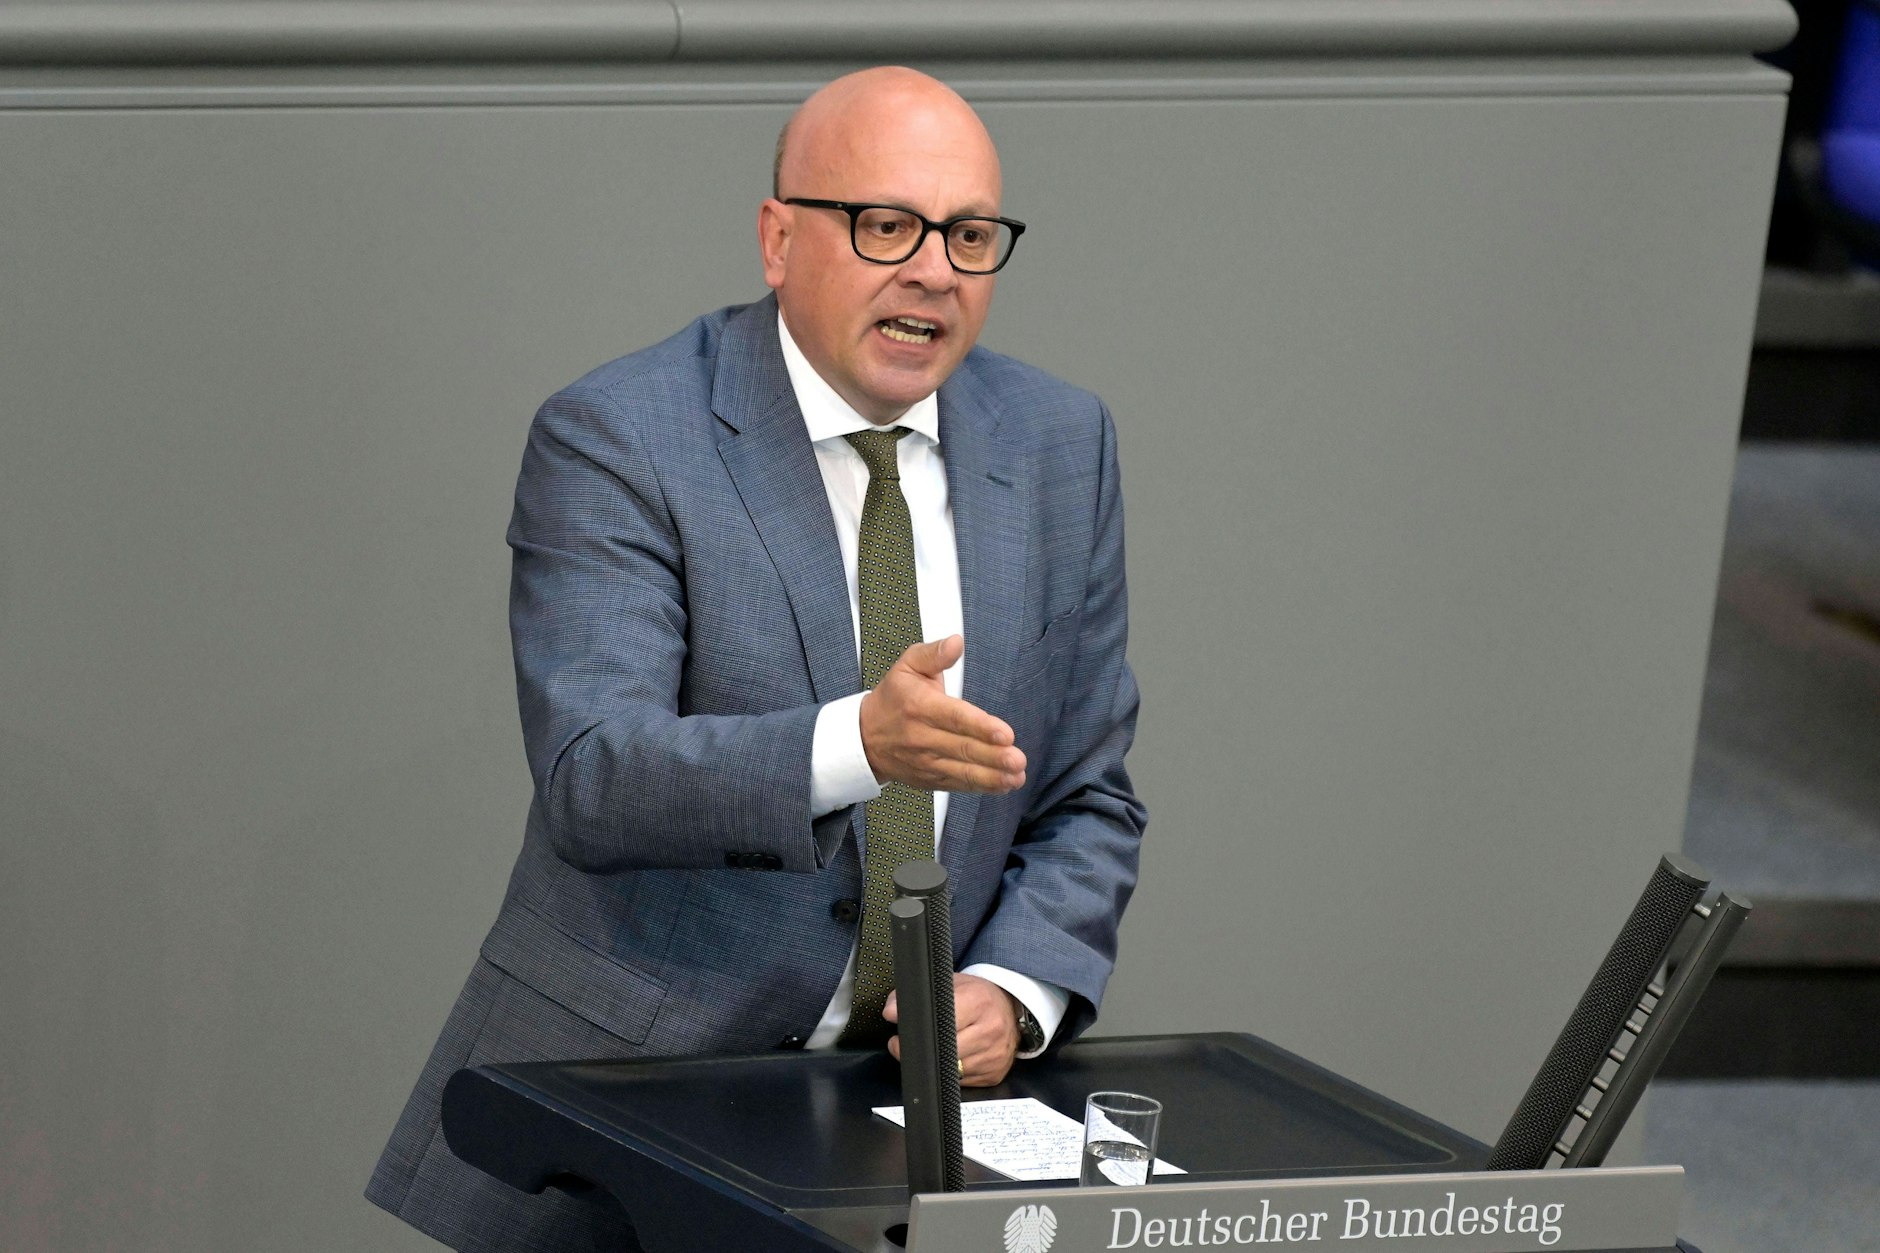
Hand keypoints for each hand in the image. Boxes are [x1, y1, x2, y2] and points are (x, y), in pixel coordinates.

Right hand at [859, 636, 1025, 793]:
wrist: (865, 737)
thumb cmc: (893, 698)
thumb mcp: (908, 666)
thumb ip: (934, 654)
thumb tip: (956, 642)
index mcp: (920, 706)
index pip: (954, 717)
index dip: (980, 727)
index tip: (1004, 734)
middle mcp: (922, 737)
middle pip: (962, 748)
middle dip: (993, 756)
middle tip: (1017, 759)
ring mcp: (926, 761)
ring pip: (962, 771)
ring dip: (992, 776)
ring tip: (1015, 776)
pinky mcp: (930, 778)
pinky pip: (958, 784)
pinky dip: (981, 786)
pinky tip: (1003, 784)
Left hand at [884, 973, 1020, 1087]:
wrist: (1008, 1007)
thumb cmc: (975, 995)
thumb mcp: (948, 984)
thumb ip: (914, 995)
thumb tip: (891, 1013)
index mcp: (978, 1001)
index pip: (941, 1023)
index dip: (915, 1033)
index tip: (899, 1037)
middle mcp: (990, 1029)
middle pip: (944, 1053)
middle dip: (919, 1054)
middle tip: (905, 1047)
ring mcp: (994, 1055)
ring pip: (950, 1072)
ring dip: (934, 1065)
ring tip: (930, 1051)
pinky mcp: (994, 1075)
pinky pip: (961, 1082)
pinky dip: (950, 1073)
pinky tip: (950, 1059)